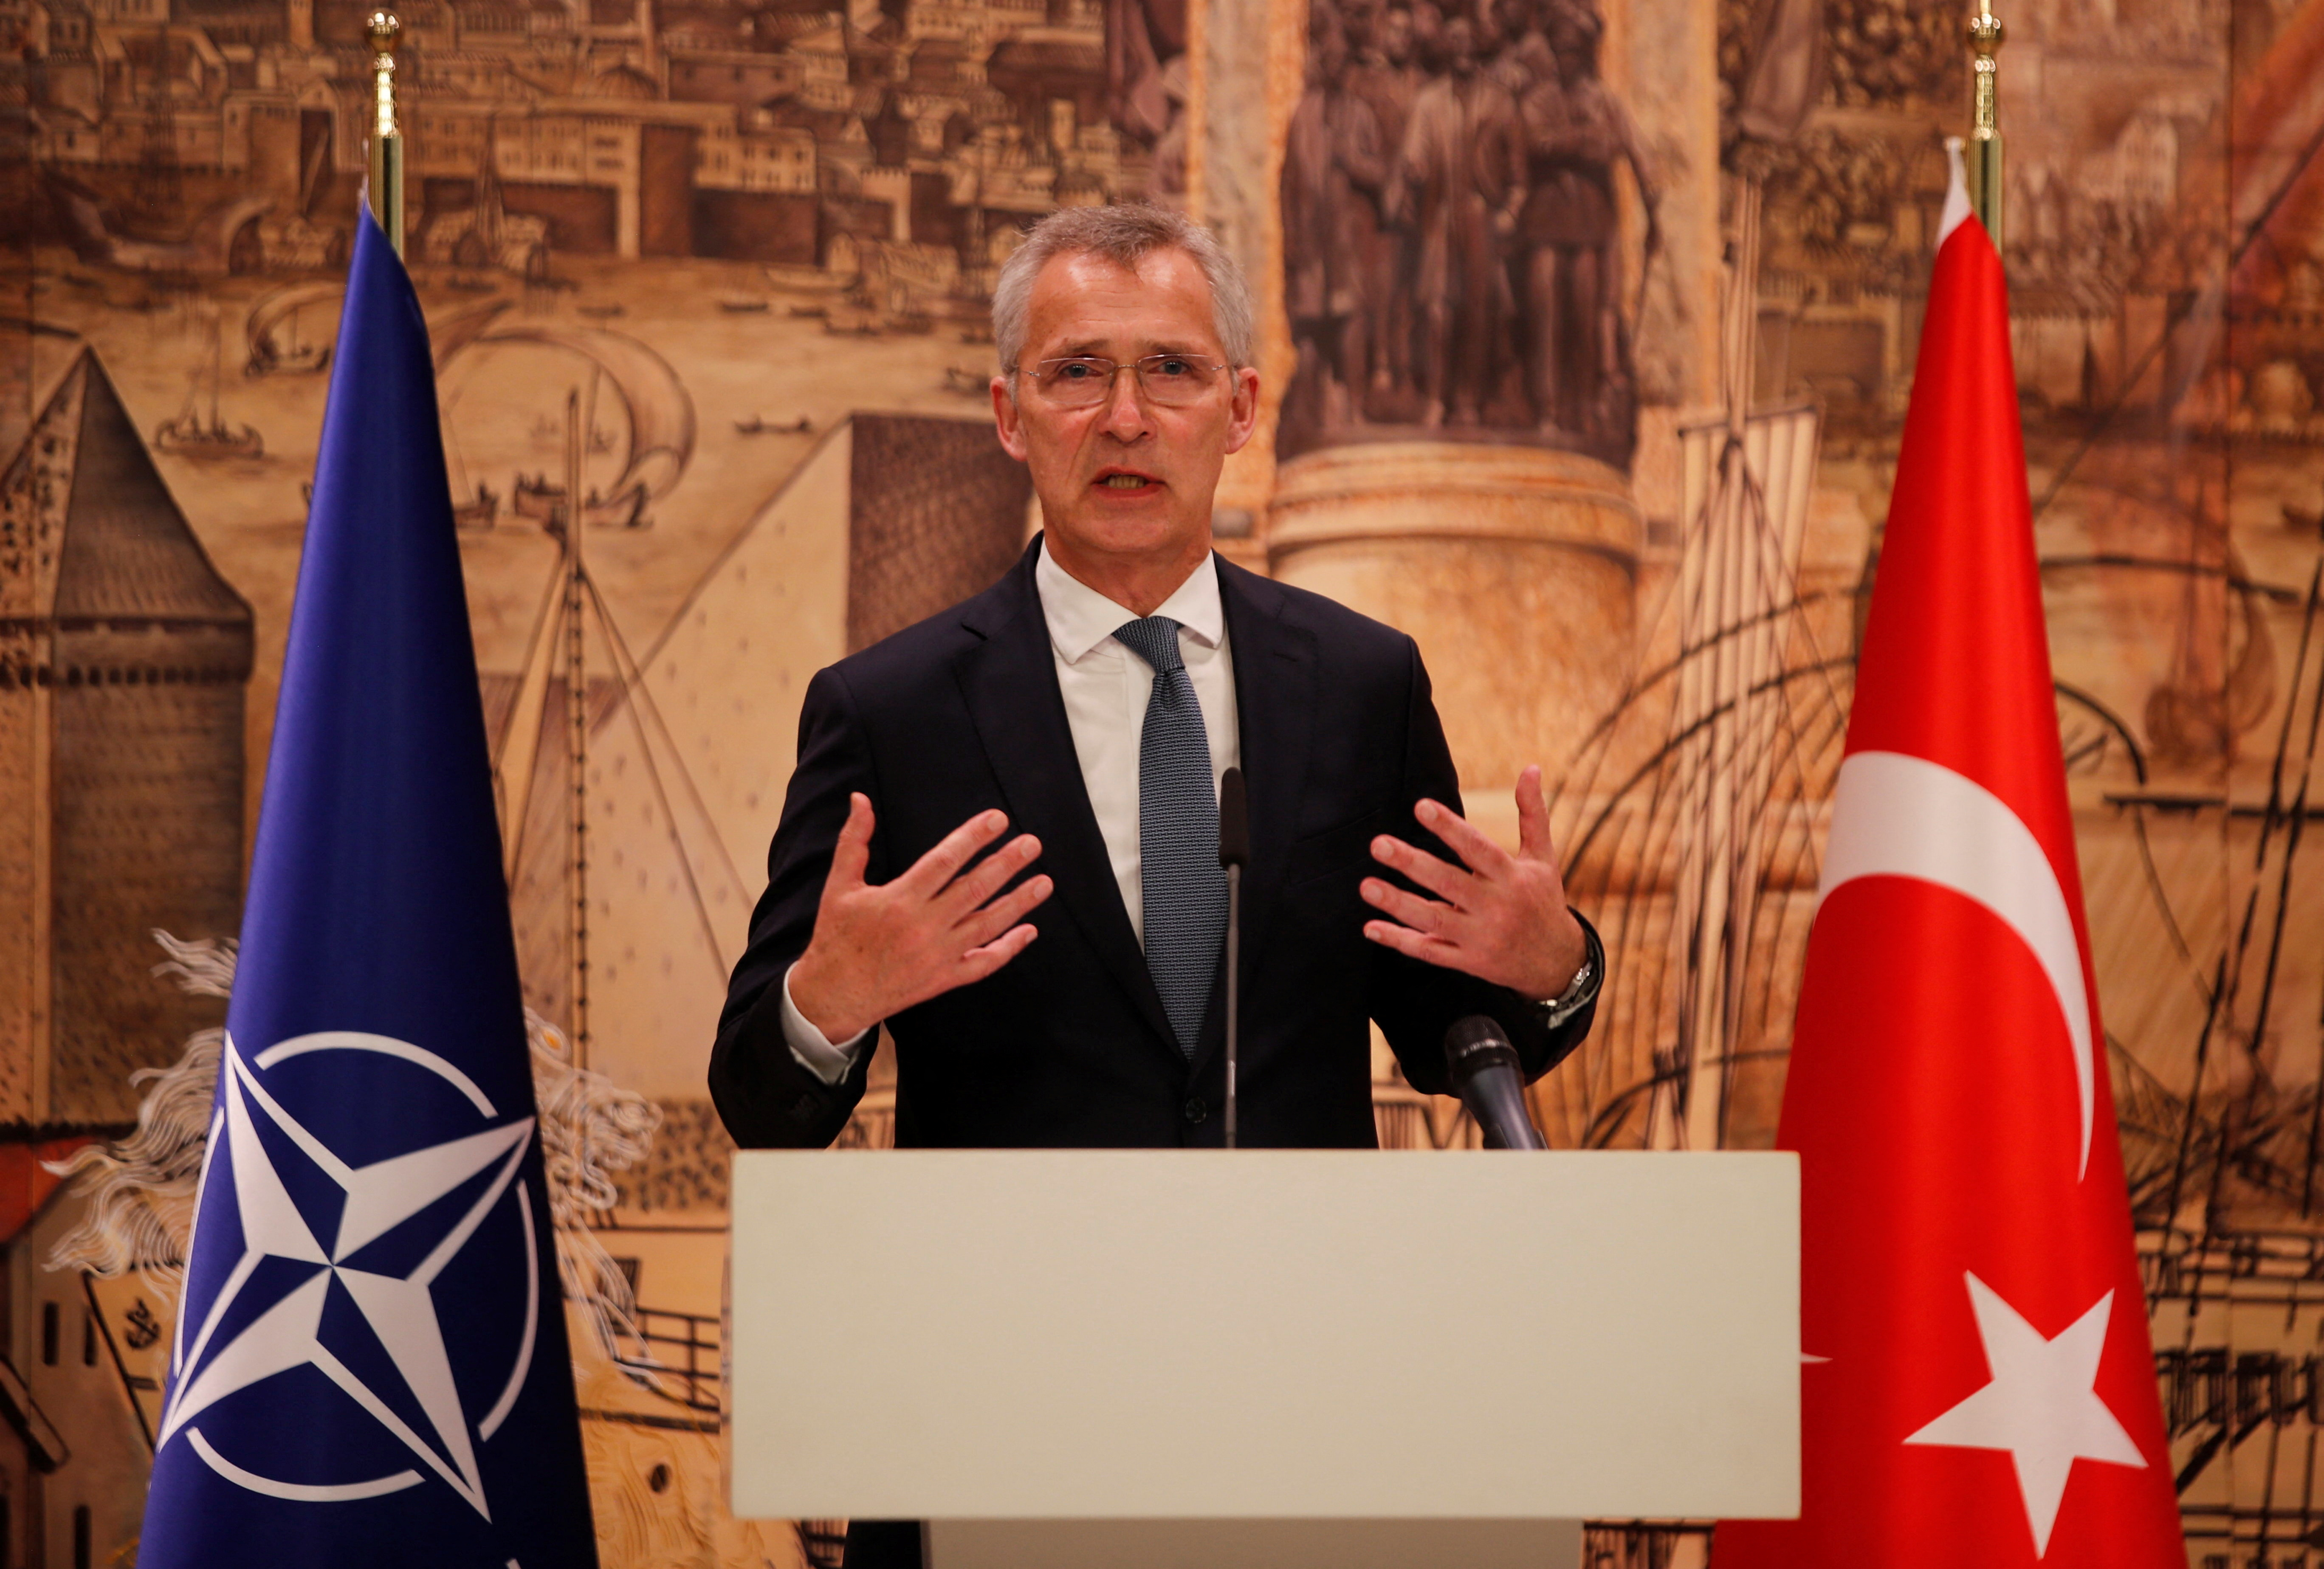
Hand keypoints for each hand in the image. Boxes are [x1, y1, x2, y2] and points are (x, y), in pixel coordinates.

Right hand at [788, 796, 1052, 1041]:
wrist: (833, 996)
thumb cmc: (837, 936)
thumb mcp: (838, 886)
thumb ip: (854, 841)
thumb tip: (860, 799)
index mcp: (899, 899)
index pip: (945, 860)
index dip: (973, 837)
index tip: (998, 819)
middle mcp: (923, 927)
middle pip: (974, 889)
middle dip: (1006, 864)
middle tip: (1033, 843)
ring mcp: (937, 956)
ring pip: (987, 925)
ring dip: (1019, 902)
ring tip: (1045, 881)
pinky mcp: (944, 980)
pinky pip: (983, 963)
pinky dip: (1008, 949)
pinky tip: (1030, 931)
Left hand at [1360, 765, 1585, 999]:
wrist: (1557, 962)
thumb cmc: (1543, 900)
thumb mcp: (1543, 858)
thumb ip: (1532, 814)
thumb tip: (1531, 767)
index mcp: (1512, 877)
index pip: (1477, 849)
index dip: (1450, 828)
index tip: (1421, 806)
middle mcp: (1496, 907)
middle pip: (1448, 883)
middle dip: (1412, 863)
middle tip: (1378, 843)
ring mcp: (1480, 937)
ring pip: (1434, 920)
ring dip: (1398, 904)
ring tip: (1366, 886)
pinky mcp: (1468, 961)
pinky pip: (1430, 952)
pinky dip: (1400, 941)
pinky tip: (1371, 927)